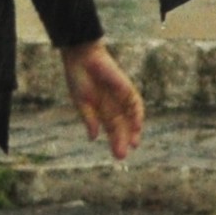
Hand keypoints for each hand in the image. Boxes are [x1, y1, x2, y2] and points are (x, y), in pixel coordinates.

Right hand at [61, 41, 145, 159]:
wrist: (83, 58)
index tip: (118, 155)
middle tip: (121, 156)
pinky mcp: (126, 88)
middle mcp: (113, 106)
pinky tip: (137, 126)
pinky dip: (137, 114)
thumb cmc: (78, 78)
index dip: (116, 142)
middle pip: (121, 127)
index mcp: (102, 110)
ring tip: (133, 144)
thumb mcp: (82, 102)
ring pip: (130, 117)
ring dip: (133, 130)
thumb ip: (89, 119)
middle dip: (122, 141)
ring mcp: (121, 98)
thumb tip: (93, 138)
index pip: (112, 129)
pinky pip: (135, 103)